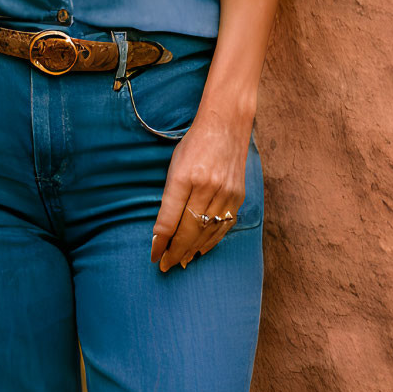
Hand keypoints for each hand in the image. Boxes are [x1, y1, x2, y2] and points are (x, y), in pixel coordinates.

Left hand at [150, 109, 251, 271]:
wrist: (226, 125)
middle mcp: (207, 186)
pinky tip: (201, 249)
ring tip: (181, 261)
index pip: (169, 219)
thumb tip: (164, 229)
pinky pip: (224, 226)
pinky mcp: (238, 195)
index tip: (154, 256)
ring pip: (207, 232)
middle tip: (165, 265)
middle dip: (175, 251)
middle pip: (189, 230)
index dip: (161, 242)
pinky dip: (211, 241)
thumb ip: (170, 196)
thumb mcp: (174, 165)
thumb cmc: (194, 145)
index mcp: (185, 176)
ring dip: (193, 250)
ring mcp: (225, 192)